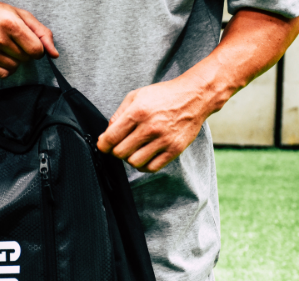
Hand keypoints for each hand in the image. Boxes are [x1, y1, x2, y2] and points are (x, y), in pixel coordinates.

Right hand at [0, 0, 58, 77]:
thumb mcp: (20, 16)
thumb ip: (42, 33)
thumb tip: (54, 54)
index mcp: (9, 23)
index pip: (36, 51)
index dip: (37, 49)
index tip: (30, 43)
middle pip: (25, 60)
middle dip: (23, 53)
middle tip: (12, 41)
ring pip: (14, 69)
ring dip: (13, 61)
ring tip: (3, 48)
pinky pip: (2, 75)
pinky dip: (3, 68)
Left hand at [97, 75, 212, 172]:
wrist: (195, 96)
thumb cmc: (163, 96)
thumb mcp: (136, 96)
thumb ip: (118, 115)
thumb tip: (106, 136)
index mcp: (138, 112)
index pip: (110, 138)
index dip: (103, 145)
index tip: (104, 145)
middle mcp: (150, 127)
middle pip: (120, 153)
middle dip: (117, 151)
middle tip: (122, 145)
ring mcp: (164, 140)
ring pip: (134, 162)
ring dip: (131, 158)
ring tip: (136, 149)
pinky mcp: (174, 149)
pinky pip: (151, 168)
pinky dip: (145, 165)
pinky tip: (146, 155)